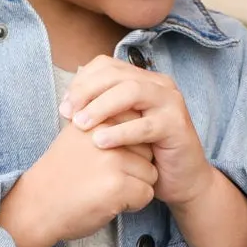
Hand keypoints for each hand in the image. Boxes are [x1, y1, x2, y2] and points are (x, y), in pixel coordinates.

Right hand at [0, 115, 156, 246]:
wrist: (36, 207)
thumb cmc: (60, 175)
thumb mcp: (78, 137)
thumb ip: (105, 125)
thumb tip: (139, 115)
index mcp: (96, 117)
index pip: (136, 126)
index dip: (128, 148)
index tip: (105, 161)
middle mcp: (105, 134)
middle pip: (147, 150)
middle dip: (134, 168)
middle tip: (104, 178)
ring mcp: (112, 159)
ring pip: (150, 173)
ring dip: (135, 187)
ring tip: (105, 190)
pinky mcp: (117, 185)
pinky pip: (146, 194)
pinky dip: (133, 204)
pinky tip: (108, 203)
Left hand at [62, 55, 246, 246]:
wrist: (181, 180)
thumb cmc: (145, 155)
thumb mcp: (119, 127)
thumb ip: (100, 110)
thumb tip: (70, 97)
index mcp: (143, 80)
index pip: (107, 66)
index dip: (82, 82)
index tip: (64, 106)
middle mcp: (159, 85)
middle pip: (117, 74)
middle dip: (87, 92)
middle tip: (67, 113)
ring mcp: (170, 103)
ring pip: (132, 92)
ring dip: (101, 107)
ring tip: (80, 125)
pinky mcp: (177, 126)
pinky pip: (145, 125)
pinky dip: (120, 132)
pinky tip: (100, 142)